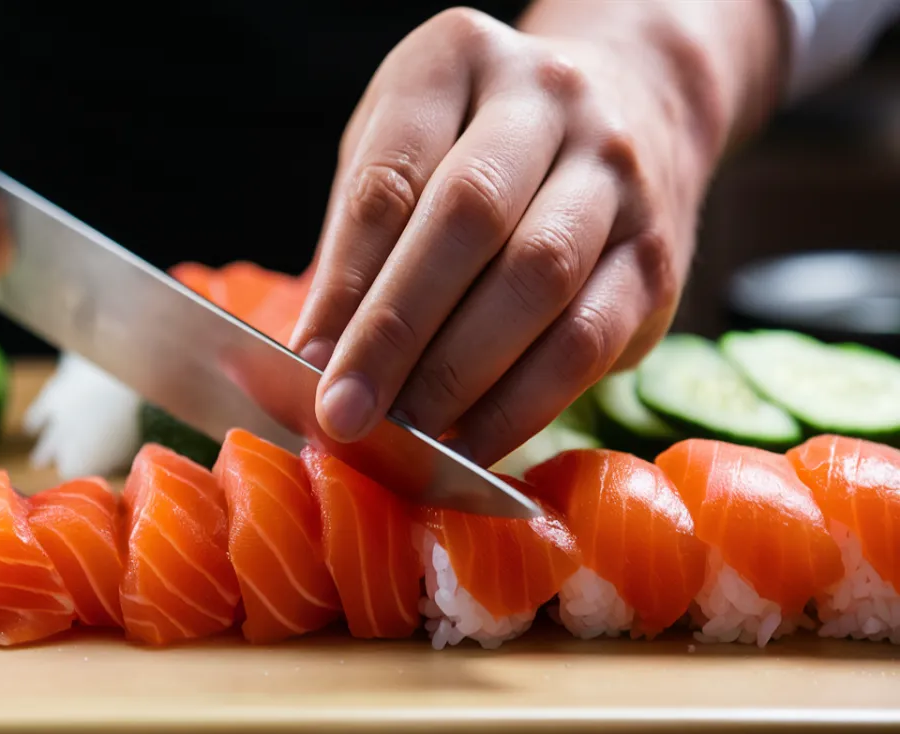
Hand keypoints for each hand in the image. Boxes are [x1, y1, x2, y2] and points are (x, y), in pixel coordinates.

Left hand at [291, 5, 783, 465]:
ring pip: (537, 278)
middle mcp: (549, 101)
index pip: (393, 175)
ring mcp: (615, 174)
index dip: (348, 277)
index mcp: (459, 60)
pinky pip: (587, 339)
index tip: (306, 359)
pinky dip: (522, 403)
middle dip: (397, 330)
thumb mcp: (405, 149)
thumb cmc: (478, 146)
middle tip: (344, 412)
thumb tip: (322, 359)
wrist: (636, 105)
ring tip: (403, 436)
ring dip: (460, 374)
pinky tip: (469, 444)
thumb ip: (363, 238)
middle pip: (468, 219)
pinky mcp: (657, 256)